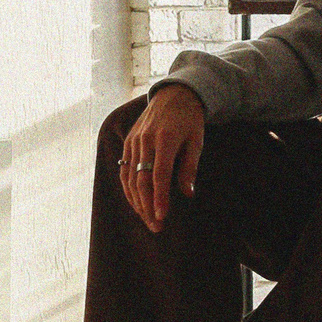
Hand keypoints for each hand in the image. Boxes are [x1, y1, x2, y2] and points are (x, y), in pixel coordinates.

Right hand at [121, 85, 205, 232]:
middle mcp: (145, 141)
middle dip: (148, 206)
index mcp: (164, 139)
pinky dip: (128, 189)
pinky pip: (124, 170)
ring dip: (137, 202)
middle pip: (141, 180)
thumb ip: (190, 167)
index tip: (162, 217)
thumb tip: (188, 193)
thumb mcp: (196, 141)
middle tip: (156, 227)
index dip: (159, 198)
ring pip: (129, 178)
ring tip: (148, 220)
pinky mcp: (128, 142)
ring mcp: (133, 141)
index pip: (159, 175)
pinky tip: (136, 204)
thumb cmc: (189, 119)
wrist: (173, 94)